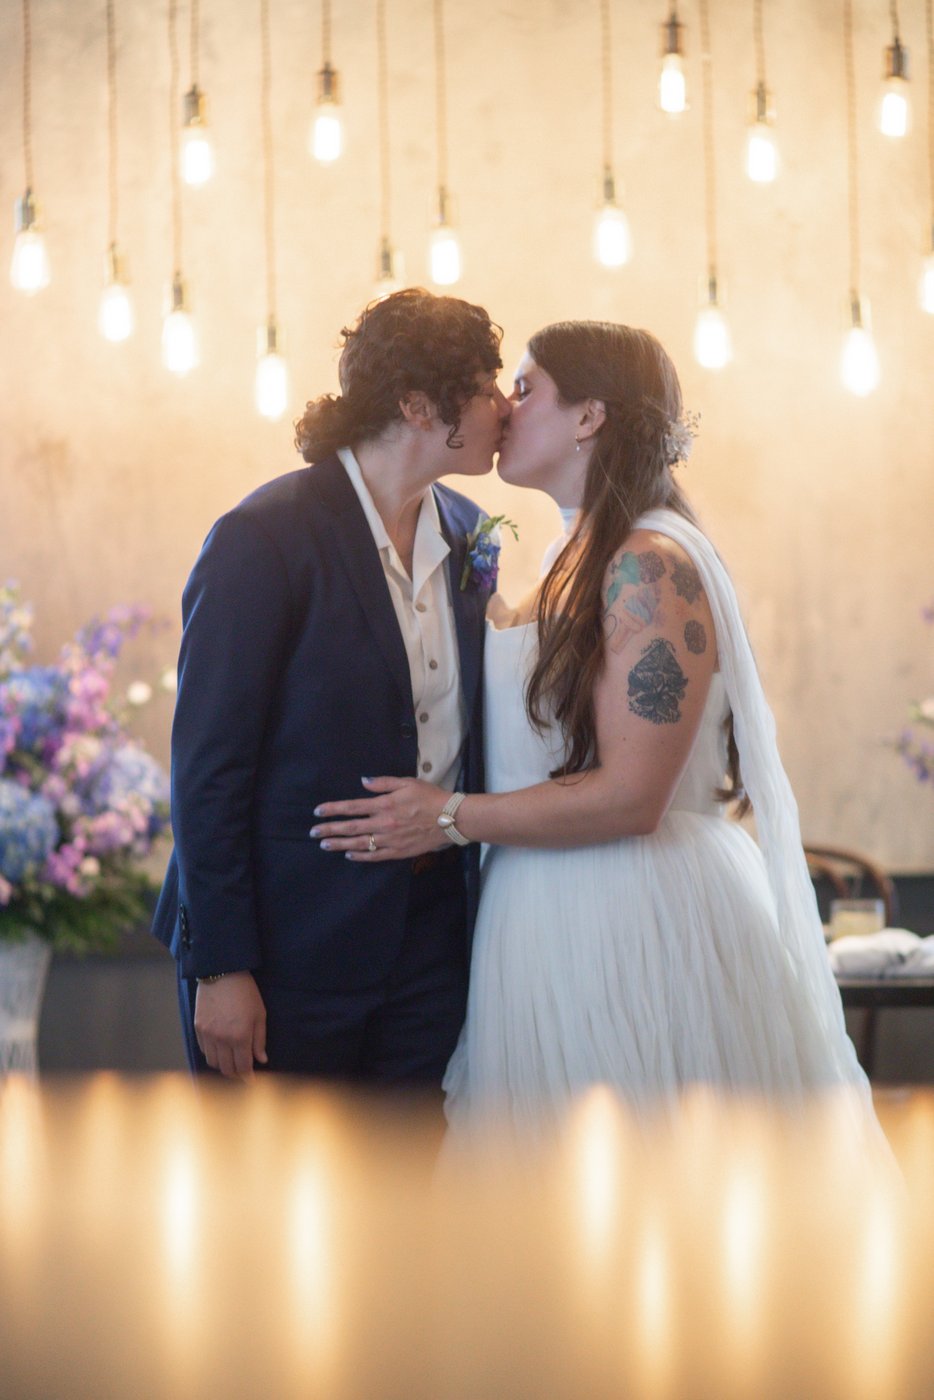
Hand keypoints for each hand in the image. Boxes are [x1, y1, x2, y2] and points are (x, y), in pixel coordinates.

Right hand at [194, 972, 267, 1080]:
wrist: (222, 973)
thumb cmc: (246, 992)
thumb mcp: (260, 1014)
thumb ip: (260, 1040)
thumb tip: (262, 1060)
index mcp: (240, 1037)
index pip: (243, 1067)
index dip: (248, 1077)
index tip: (251, 1080)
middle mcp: (222, 1039)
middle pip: (226, 1069)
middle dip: (236, 1074)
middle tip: (242, 1072)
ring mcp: (207, 1034)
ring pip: (213, 1062)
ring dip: (223, 1066)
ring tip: (231, 1061)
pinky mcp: (198, 1028)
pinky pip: (204, 1050)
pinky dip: (212, 1054)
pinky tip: (220, 1050)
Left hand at [311, 776, 450, 860]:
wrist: (451, 819)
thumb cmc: (430, 797)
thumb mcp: (407, 782)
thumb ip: (383, 783)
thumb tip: (363, 781)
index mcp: (384, 804)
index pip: (352, 807)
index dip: (333, 809)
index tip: (318, 811)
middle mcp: (384, 823)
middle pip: (350, 827)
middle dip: (330, 829)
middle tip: (313, 832)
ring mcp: (390, 839)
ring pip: (359, 843)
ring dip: (339, 844)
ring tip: (324, 845)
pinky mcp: (399, 851)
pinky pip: (375, 856)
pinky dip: (360, 856)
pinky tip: (349, 854)